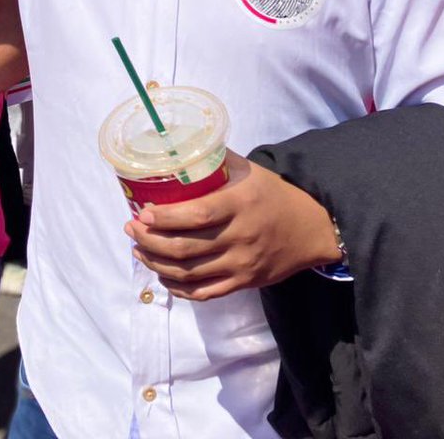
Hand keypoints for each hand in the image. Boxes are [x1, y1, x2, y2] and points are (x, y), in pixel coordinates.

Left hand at [123, 151, 339, 300]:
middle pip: (185, 248)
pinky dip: (179, 288)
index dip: (164, 218)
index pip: (196, 215)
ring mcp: (242, 265)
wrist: (312, 228)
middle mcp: (239, 237)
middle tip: (130, 230)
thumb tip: (181, 149)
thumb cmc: (275, 193)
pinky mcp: (244, 283)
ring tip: (138, 251)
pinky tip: (163, 276)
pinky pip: (205, 293)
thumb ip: (217, 161)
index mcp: (239, 205)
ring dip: (157, 264)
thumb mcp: (250, 171)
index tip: (141, 213)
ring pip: (189, 274)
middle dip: (149, 241)